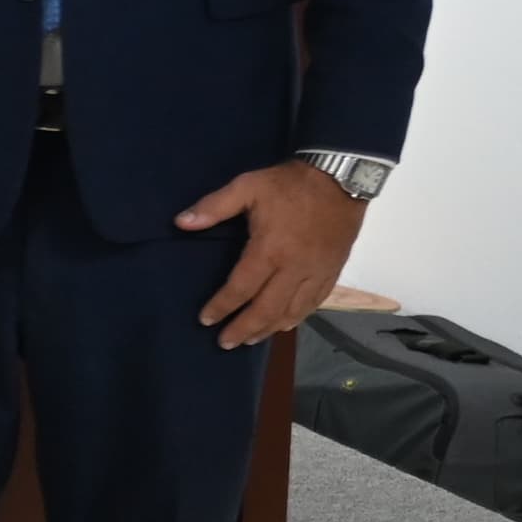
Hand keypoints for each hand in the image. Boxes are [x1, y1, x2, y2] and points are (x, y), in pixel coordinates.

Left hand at [179, 160, 363, 350]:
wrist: (340, 178)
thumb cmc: (289, 184)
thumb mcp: (247, 186)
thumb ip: (213, 206)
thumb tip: (181, 222)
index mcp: (269, 250)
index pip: (241, 288)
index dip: (222, 306)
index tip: (205, 320)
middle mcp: (294, 268)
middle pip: (267, 309)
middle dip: (244, 328)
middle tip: (225, 343)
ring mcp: (316, 272)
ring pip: (293, 311)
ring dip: (269, 329)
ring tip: (250, 340)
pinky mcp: (332, 271)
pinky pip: (315, 303)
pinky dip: (298, 317)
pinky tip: (285, 324)